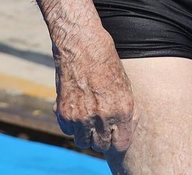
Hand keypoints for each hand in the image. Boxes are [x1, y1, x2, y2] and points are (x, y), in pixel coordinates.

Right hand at [54, 31, 135, 153]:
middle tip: (98, 125)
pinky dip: (70, 124)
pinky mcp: (65, 113)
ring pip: (82, 142)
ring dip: (84, 133)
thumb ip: (126, 111)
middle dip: (100, 138)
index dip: (116, 142)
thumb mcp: (124, 85)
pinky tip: (74, 109)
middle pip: (101, 146)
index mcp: (123, 110)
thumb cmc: (105, 62)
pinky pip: (67, 131)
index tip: (112, 137)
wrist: (81, 45)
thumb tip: (125, 130)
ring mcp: (82, 117)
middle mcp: (103, 117)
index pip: (121, 144)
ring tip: (86, 118)